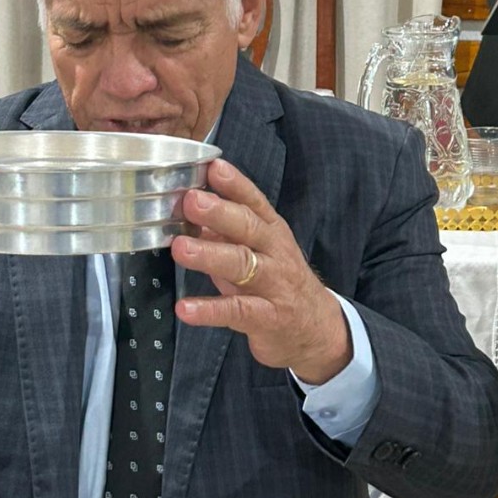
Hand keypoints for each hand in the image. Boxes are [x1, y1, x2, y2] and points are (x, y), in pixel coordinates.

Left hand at [171, 159, 351, 384]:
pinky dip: (209, 310)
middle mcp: (275, 253)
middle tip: (191, 201)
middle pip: (249, 227)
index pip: (254, 202)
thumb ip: (227, 231)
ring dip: (210, 255)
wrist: (317, 330)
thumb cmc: (279, 282)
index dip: (235, 184)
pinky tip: (186, 308)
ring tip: (180, 248)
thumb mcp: (258, 250)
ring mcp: (274, 285)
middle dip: (219, 212)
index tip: (213, 167)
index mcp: (271, 231)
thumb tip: (189, 209)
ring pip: (242, 265)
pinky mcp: (268, 318)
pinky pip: (237, 312)